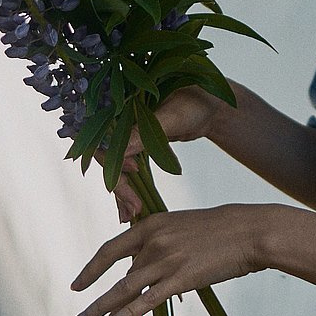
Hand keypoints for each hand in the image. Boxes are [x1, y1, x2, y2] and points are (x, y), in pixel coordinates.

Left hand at [70, 202, 277, 315]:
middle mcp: (154, 241)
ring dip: (101, 307)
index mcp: (152, 224)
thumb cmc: (220, 229)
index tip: (77, 285)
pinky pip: (147, 300)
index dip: (91, 269)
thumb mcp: (182, 226)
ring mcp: (166, 260)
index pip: (110, 249)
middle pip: (120, 274)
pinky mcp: (181, 278)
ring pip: (125, 288)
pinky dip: (127, 314)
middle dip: (98, 297)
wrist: (249, 231)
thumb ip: (159, 243)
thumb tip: (141, 267)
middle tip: (79, 315)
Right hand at [97, 85, 219, 221]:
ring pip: (115, 167)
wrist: (212, 107)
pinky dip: (130, 188)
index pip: (103, 136)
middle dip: (119, 183)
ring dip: (122, 191)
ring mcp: (127, 135)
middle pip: (107, 156)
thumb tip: (121, 153)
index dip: (112, 157)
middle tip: (134, 206)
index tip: (133, 170)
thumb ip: (144, 133)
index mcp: (119, 105)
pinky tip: (132, 207)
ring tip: (132, 213)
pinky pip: (127, 169)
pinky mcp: (137, 147)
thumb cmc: (196, 101)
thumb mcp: (171, 117)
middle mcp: (118, 120)